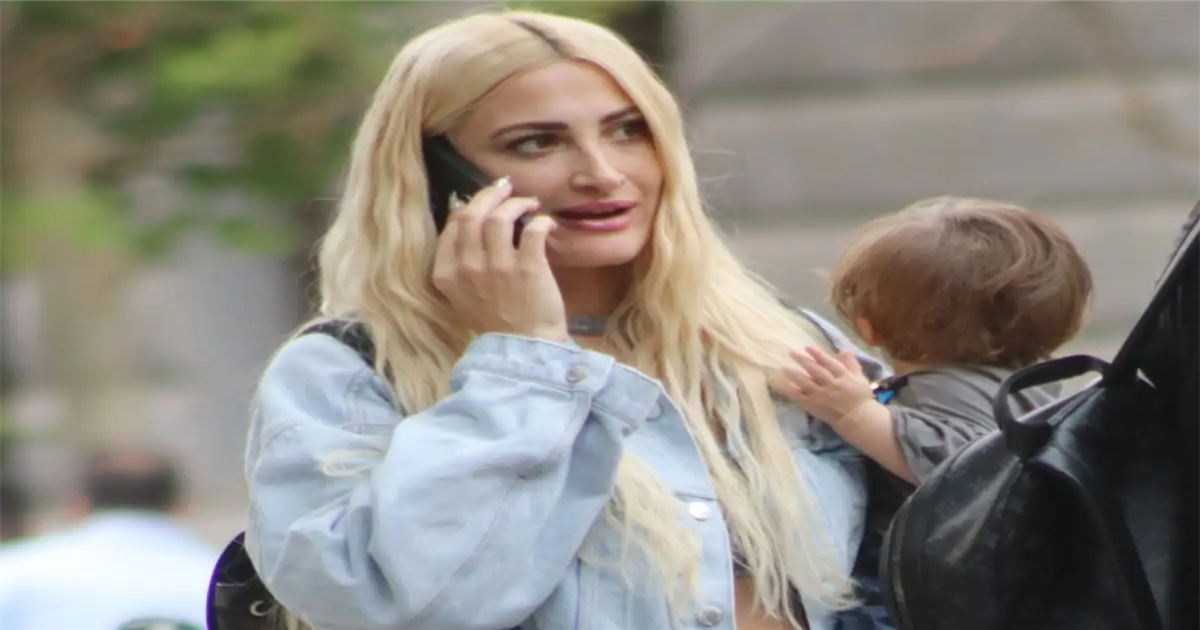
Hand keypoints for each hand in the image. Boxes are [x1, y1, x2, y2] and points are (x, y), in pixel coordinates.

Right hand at [432, 177, 567, 341]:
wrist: (524, 348)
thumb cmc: (496, 321)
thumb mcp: (463, 294)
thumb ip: (460, 260)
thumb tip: (469, 217)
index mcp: (447, 273)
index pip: (454, 223)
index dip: (471, 204)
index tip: (485, 200)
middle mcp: (468, 267)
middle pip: (474, 213)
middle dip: (491, 194)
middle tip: (506, 188)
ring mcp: (498, 267)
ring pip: (500, 216)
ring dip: (517, 203)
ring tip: (529, 204)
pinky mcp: (528, 268)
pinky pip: (534, 230)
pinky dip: (542, 221)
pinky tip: (546, 224)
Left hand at [778, 346, 874, 422]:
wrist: (857, 418)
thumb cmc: (859, 396)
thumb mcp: (859, 377)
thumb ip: (850, 363)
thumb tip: (843, 349)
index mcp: (843, 376)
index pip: (829, 363)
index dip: (818, 354)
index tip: (807, 347)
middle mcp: (831, 385)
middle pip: (815, 371)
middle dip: (803, 361)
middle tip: (791, 353)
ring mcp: (821, 396)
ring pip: (806, 383)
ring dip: (794, 374)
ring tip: (784, 367)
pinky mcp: (813, 405)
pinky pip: (799, 397)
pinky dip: (789, 391)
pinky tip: (780, 384)